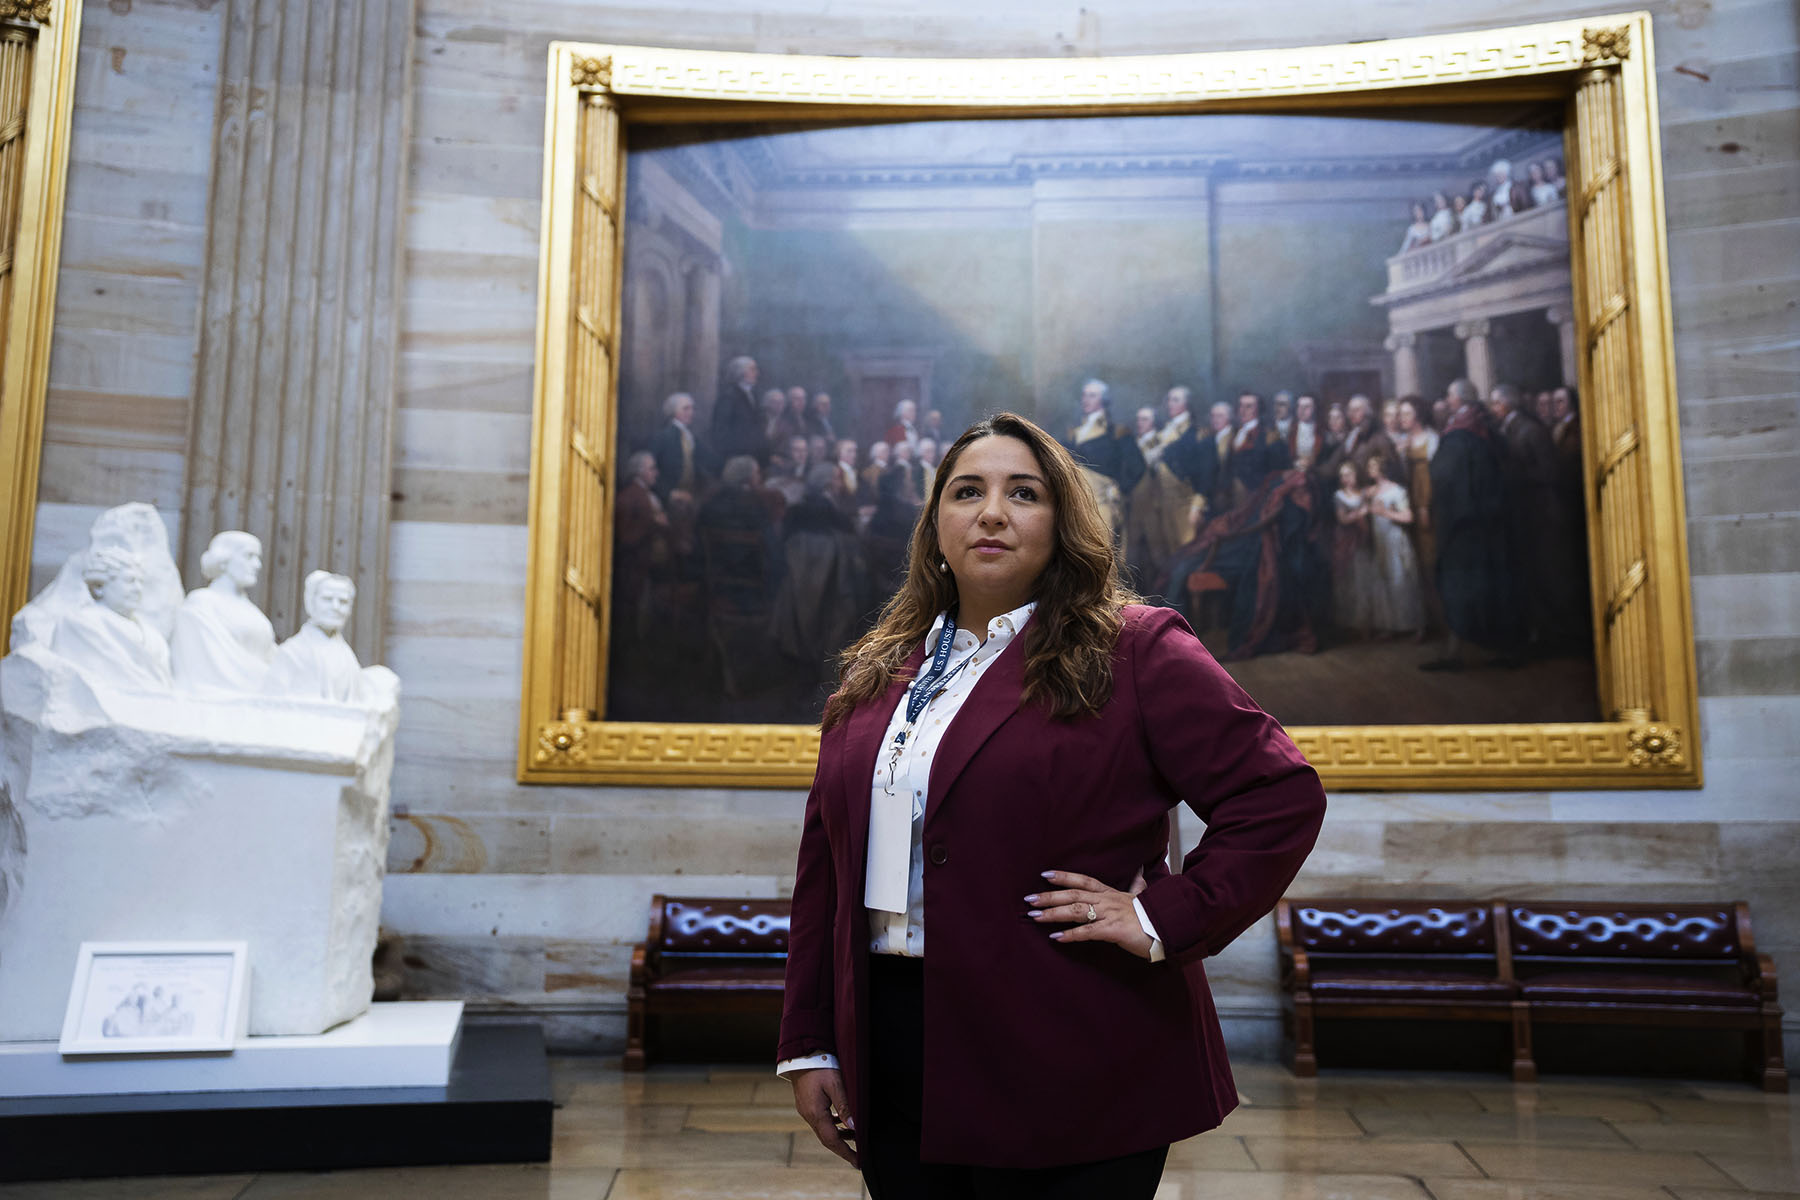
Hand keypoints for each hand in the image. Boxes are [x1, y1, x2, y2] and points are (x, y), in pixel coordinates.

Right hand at [790, 1067, 856, 1166]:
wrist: (800, 1054)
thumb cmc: (819, 1066)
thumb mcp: (835, 1084)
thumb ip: (844, 1106)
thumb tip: (854, 1127)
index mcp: (815, 1113)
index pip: (832, 1140)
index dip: (845, 1152)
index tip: (857, 1162)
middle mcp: (808, 1115)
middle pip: (826, 1139)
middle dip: (842, 1149)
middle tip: (857, 1157)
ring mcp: (806, 1110)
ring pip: (823, 1130)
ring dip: (838, 1136)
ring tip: (855, 1137)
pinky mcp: (806, 1104)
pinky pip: (820, 1121)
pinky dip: (833, 1125)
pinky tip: (842, 1121)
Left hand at [1026, 868, 1153, 959]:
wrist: (1169, 928)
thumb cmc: (1153, 916)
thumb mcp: (1142, 898)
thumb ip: (1136, 887)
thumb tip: (1140, 874)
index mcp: (1111, 893)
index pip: (1083, 881)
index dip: (1064, 877)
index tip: (1045, 875)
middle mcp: (1107, 900)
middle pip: (1073, 895)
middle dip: (1050, 896)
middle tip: (1029, 899)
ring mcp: (1110, 914)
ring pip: (1077, 911)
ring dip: (1054, 913)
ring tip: (1035, 916)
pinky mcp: (1113, 930)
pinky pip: (1088, 932)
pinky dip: (1071, 935)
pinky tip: (1056, 938)